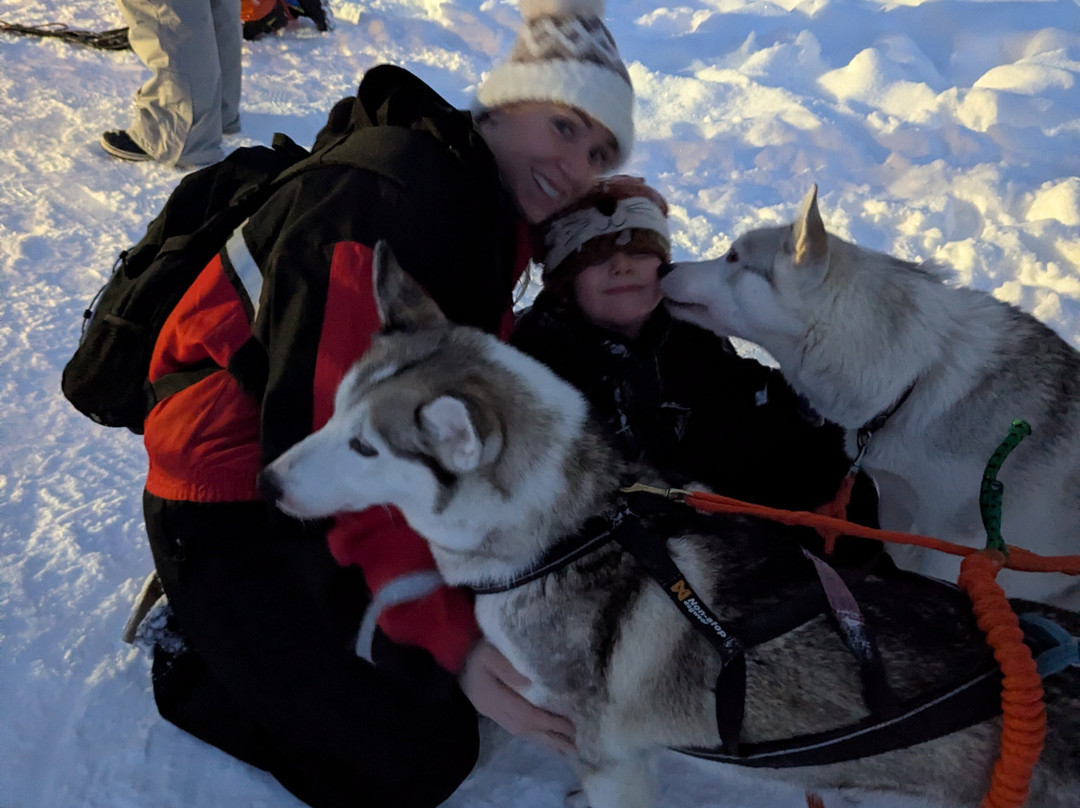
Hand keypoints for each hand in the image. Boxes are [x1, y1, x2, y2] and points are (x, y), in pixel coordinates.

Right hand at [459, 640, 575, 756]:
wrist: (449, 653)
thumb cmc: (472, 650)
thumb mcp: (488, 653)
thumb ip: (507, 668)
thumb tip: (531, 684)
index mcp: (494, 698)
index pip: (527, 716)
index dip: (550, 723)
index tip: (571, 727)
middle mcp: (494, 710)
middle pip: (526, 730)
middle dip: (550, 739)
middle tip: (574, 749)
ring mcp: (492, 712)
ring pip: (521, 732)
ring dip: (543, 741)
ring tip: (563, 750)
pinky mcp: (491, 709)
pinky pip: (515, 728)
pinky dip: (532, 734)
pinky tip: (541, 737)